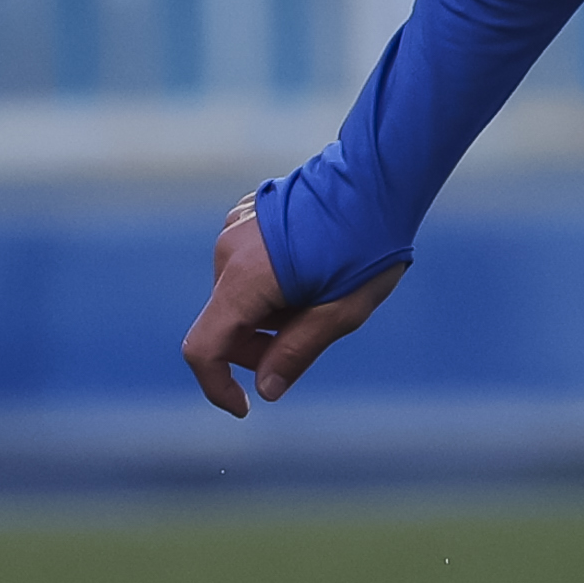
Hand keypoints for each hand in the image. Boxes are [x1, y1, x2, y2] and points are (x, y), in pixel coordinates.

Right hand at [181, 198, 401, 416]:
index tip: (245, 406)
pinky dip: (271, 284)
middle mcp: (228, 251)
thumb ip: (297, 352)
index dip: (217, 386)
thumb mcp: (342, 311)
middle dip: (259, 345)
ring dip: (270, 312)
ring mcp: (234, 228)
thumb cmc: (369, 244)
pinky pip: (247, 267)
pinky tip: (313, 267)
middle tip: (312, 333)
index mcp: (245, 278)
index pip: (203, 348)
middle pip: (224, 323)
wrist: (380, 176)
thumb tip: (265, 391)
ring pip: (238, 296)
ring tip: (322, 292)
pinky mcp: (246, 215)